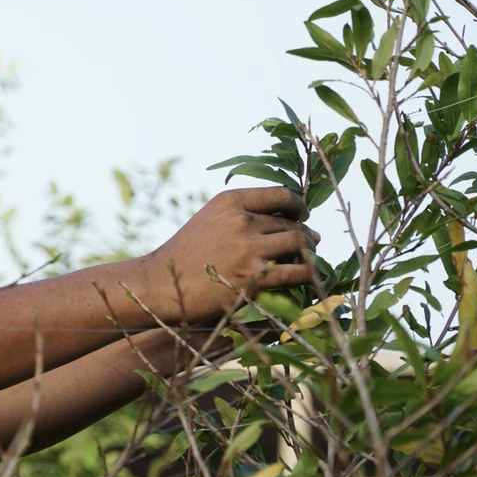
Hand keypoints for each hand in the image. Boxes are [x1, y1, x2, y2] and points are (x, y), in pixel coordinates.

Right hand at [139, 187, 318, 322]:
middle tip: (310, 246)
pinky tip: (316, 283)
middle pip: (293, 222)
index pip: (282, 193)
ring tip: (312, 263)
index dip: (299, 205)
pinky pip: (299, 272)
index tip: (302, 215)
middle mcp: (242, 220)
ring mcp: (249, 248)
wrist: (160, 283)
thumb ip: (240, 215)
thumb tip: (286, 219)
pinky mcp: (254, 277)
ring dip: (312, 254)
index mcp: (230, 201)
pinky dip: (313, 278)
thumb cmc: (186, 255)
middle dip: (306, 235)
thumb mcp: (209, 220)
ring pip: (302, 243)